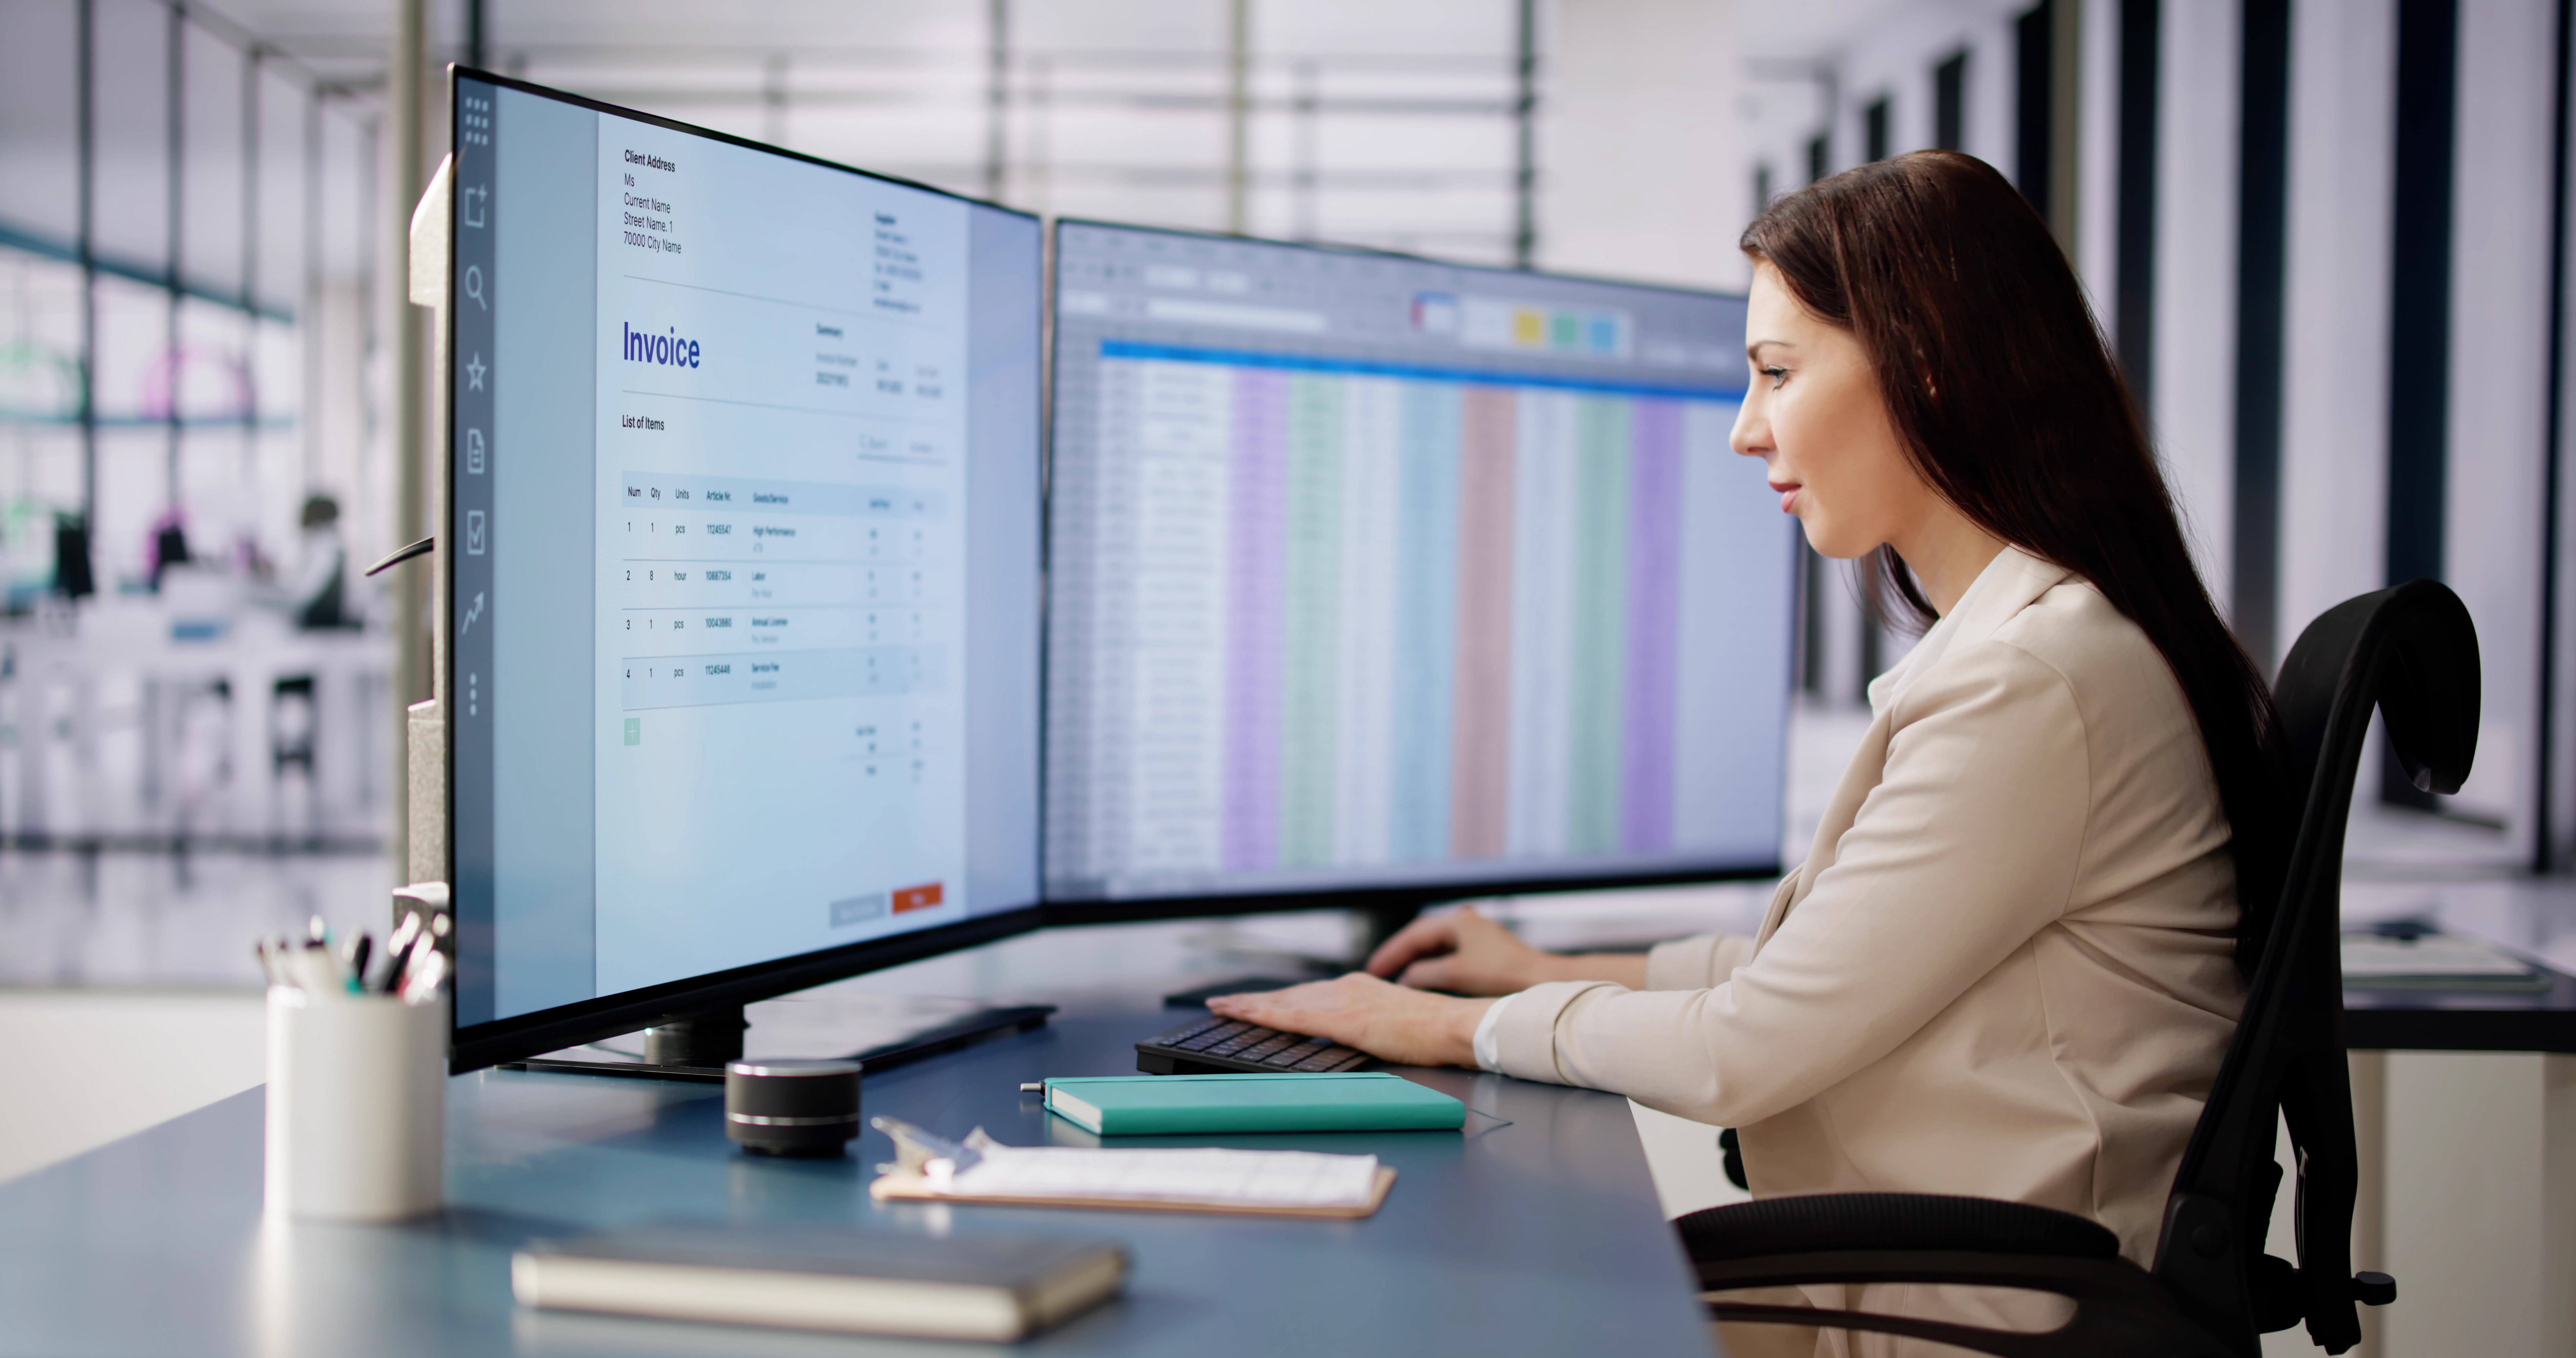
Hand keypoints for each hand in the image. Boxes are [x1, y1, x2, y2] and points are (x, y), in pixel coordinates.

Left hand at [1206, 973, 1490, 1067]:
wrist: (1455, 1024)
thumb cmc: (1432, 1030)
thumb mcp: (1390, 1020)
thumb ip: (1365, 1021)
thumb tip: (1348, 1031)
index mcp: (1357, 987)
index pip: (1305, 993)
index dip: (1274, 998)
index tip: (1248, 1002)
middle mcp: (1346, 987)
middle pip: (1289, 995)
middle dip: (1253, 1000)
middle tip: (1221, 1003)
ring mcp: (1345, 1002)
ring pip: (1286, 1003)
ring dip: (1250, 1006)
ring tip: (1222, 1009)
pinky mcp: (1347, 1020)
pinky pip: (1297, 1018)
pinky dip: (1267, 1015)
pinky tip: (1246, 1015)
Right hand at [1365, 906, 1554, 994]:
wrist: (1540, 979)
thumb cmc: (1500, 974)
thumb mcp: (1455, 973)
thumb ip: (1424, 973)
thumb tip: (1405, 979)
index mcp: (1457, 921)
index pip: (1414, 935)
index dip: (1391, 953)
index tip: (1373, 969)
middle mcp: (1466, 922)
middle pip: (1423, 937)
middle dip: (1400, 954)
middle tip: (1378, 971)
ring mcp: (1476, 935)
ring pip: (1436, 947)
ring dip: (1416, 961)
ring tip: (1396, 976)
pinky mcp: (1484, 950)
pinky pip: (1449, 954)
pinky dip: (1433, 966)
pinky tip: (1425, 979)